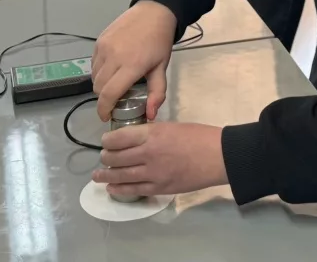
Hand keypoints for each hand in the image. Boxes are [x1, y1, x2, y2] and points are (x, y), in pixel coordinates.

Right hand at [92, 1, 177, 121]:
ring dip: (101, 85)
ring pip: (94, 76)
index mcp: (131, 66)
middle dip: (104, 99)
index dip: (104, 109)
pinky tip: (111, 70)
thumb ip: (157, 93)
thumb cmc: (160, 42)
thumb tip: (149, 116)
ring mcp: (104, 47)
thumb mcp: (162, 68)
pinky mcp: (99, 40)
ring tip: (114, 84)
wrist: (154, 12)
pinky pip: (93, 64)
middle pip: (98, 88)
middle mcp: (113, 57)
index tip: (106, 117)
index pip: (109, 94)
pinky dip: (99, 72)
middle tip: (115, 100)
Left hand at [94, 122, 227, 197]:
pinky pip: (134, 190)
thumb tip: (137, 139)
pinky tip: (112, 189)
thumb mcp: (172, 126)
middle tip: (103, 158)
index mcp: (152, 133)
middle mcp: (148, 153)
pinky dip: (120, 189)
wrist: (218, 156)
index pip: (119, 138)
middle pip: (117, 157)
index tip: (105, 141)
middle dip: (106, 158)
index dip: (108, 140)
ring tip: (97, 176)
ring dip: (106, 176)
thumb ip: (152, 133)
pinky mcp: (160, 188)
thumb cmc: (199, 136)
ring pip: (121, 175)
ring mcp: (153, 173)